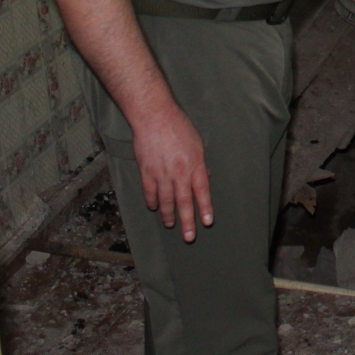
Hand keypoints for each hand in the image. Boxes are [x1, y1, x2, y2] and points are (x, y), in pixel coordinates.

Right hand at [131, 102, 213, 241]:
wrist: (154, 116)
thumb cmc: (178, 126)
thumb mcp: (197, 143)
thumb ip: (200, 163)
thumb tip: (205, 177)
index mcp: (194, 165)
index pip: (202, 191)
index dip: (205, 208)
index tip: (207, 222)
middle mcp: (179, 172)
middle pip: (184, 202)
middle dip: (187, 221)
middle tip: (189, 237)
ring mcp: (161, 173)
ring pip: (166, 200)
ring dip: (169, 214)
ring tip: (171, 225)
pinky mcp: (146, 171)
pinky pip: (150, 191)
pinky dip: (152, 201)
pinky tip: (154, 207)